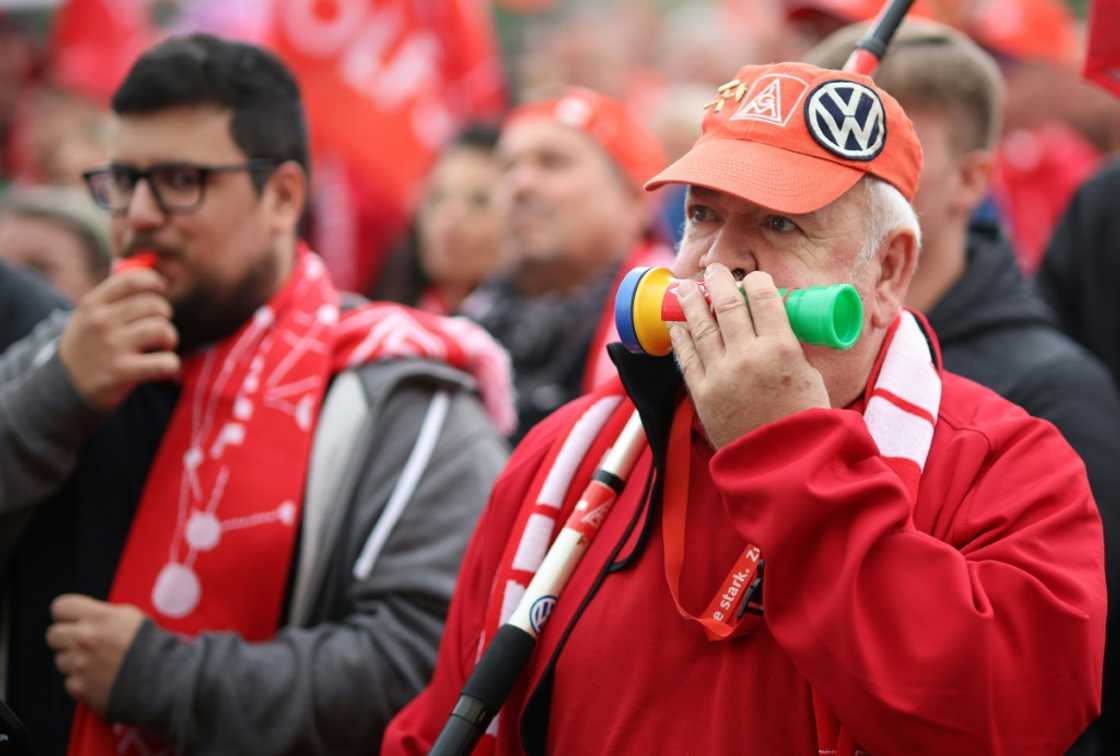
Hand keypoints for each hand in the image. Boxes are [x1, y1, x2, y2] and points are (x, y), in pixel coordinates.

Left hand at [46, 595, 146, 714]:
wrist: (163, 679)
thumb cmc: (153, 647)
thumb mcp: (132, 617)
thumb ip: (104, 615)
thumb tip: (90, 617)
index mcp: (98, 618)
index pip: (61, 607)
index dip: (67, 613)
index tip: (73, 618)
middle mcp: (84, 639)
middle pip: (53, 634)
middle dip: (66, 637)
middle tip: (82, 642)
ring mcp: (80, 665)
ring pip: (60, 660)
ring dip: (74, 661)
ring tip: (97, 663)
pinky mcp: (80, 688)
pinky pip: (70, 682)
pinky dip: (82, 681)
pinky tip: (100, 678)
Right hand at [59, 269, 179, 410]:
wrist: (68, 385)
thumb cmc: (92, 343)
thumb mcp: (91, 314)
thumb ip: (116, 292)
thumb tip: (147, 264)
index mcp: (93, 303)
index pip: (132, 280)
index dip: (155, 282)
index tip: (160, 290)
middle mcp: (100, 322)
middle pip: (154, 305)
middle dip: (164, 315)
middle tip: (158, 327)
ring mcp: (111, 347)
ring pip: (162, 330)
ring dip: (170, 338)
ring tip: (162, 346)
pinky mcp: (122, 372)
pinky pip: (165, 362)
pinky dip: (171, 364)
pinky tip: (162, 366)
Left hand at [670, 264, 829, 448]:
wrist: (783, 465)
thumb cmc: (805, 420)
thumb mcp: (809, 374)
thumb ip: (789, 346)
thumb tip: (775, 323)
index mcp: (781, 348)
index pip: (762, 297)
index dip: (755, 281)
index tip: (752, 277)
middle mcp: (747, 356)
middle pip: (727, 304)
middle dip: (719, 281)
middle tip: (715, 270)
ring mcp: (720, 374)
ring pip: (700, 326)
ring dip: (692, 302)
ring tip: (687, 288)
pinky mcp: (702, 393)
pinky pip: (686, 356)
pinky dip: (680, 336)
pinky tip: (677, 324)